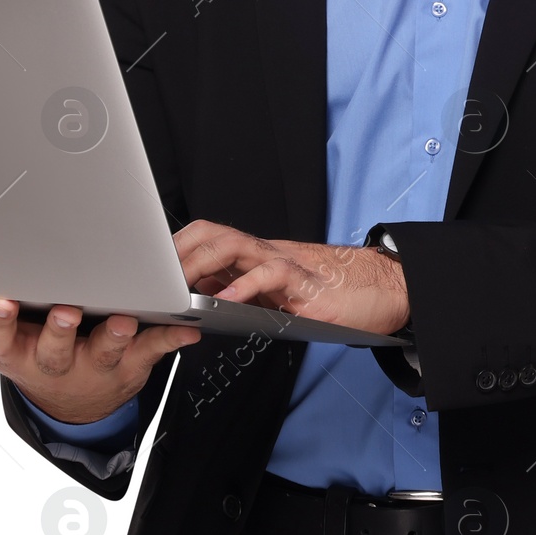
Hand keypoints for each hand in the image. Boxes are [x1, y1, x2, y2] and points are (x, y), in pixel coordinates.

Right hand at [0, 296, 199, 423]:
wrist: (76, 403)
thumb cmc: (27, 353)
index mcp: (16, 350)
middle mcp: (54, 359)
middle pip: (54, 347)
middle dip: (57, 329)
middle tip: (63, 310)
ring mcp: (94, 361)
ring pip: (105, 348)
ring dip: (114, 334)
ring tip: (122, 319)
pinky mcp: (131, 360)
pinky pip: (154, 347)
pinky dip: (171, 337)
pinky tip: (187, 329)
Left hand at [174, 220, 410, 336]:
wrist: (385, 289)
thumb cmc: (335, 293)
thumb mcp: (279, 295)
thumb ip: (245, 289)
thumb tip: (206, 292)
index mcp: (257, 256)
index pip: (209, 238)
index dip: (178, 246)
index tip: (150, 266)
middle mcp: (268, 253)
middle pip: (214, 234)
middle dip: (180, 250)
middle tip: (156, 275)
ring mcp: (287, 264)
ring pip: (236, 246)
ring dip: (203, 263)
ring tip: (181, 284)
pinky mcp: (307, 283)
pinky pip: (273, 275)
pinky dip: (248, 285)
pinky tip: (230, 301)